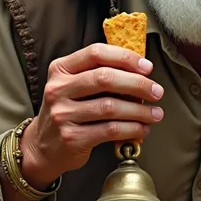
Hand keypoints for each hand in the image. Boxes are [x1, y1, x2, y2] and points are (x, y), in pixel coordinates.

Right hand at [19, 43, 164, 187]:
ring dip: (140, 111)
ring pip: (111, 107)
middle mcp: (58, 89)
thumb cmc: (69, 110)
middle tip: (157, 91)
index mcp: (61, 69)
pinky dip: (132, 129)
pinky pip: (110, 130)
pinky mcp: (71, 138)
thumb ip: (100, 74)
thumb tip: (142, 72)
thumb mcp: (74, 86)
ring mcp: (62, 114)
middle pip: (106, 78)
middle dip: (138, 84)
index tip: (147, 67)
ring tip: (156, 114)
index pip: (96, 53)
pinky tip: (142, 129)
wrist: (42, 146)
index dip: (125, 58)